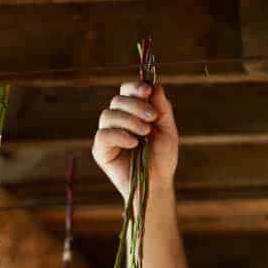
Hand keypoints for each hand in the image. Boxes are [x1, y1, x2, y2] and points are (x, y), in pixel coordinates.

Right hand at [92, 81, 178, 199]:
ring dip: (129, 120)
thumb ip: (162, 107)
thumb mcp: (167, 130)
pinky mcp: (101, 151)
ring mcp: (108, 135)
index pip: (126, 91)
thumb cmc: (162, 158)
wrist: (157, 183)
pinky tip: (133, 143)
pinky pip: (103, 135)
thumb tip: (154, 84)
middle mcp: (118, 121)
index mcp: (133, 113)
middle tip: (151, 118)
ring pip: (108, 115)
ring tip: (145, 133)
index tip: (147, 91)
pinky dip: (119, 135)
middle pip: (117, 100)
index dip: (134, 87)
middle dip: (136, 105)